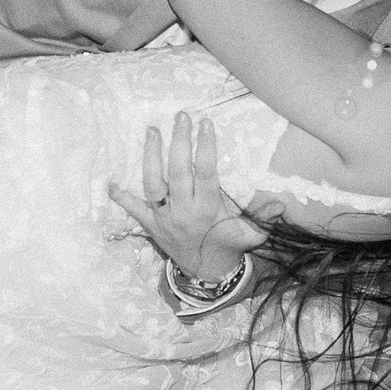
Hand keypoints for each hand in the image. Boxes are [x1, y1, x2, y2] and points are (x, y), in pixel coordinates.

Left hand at [107, 112, 265, 290]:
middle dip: (179, 142)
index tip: (206, 124)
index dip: (205, 147)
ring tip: (152, 130)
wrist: (207, 273)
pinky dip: (120, 197)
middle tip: (181, 116)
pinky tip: (109, 183)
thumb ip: (264, 217)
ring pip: (153, 184)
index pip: (205, 172)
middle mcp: (183, 211)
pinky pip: (133, 210)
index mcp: (208, 209)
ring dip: (151, 156)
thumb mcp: (251, 233)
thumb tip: (281, 203)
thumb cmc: (229, 245)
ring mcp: (164, 218)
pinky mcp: (150, 225)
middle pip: (178, 172)